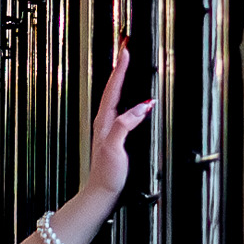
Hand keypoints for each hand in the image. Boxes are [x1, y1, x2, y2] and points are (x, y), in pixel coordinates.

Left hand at [78, 43, 157, 229]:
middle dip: (121, 68)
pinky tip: (136, 99)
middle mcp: (105, 121)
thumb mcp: (115, 148)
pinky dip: (128, 97)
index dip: (121, 69)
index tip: (126, 50)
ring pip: (117, 96)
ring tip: (129, 65)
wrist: (101, 193)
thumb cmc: (107, 174)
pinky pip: (122, 108)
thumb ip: (126, 125)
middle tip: (127, 49)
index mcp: (105, 121)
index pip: (114, 88)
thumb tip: (142, 106)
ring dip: (123, 80)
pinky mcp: (115, 135)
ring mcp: (109, 128)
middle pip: (113, 87)